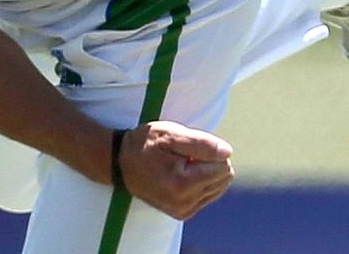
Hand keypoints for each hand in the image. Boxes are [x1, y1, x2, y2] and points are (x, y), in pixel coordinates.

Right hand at [116, 120, 234, 219]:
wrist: (120, 163)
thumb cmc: (146, 144)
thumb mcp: (171, 135)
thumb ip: (202, 144)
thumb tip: (228, 153)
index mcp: (183, 183)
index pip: (223, 165)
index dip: (210, 150)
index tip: (188, 147)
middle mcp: (185, 202)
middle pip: (224, 178)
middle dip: (210, 162)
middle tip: (184, 155)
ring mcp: (183, 210)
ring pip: (218, 187)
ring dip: (205, 172)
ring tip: (182, 165)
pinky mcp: (182, 213)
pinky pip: (208, 196)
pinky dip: (200, 182)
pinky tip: (181, 175)